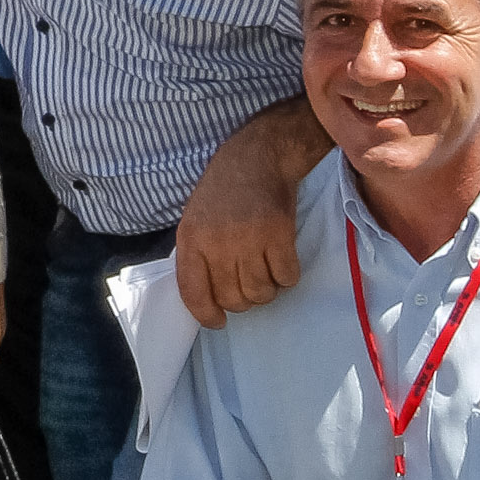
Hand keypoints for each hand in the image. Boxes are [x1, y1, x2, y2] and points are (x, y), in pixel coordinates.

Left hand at [175, 107, 319, 328]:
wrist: (257, 157)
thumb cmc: (223, 191)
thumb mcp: (195, 219)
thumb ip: (197, 255)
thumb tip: (205, 297)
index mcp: (191, 239)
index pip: (192, 292)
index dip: (206, 315)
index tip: (218, 321)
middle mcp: (217, 243)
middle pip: (233, 299)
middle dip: (243, 300)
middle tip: (248, 283)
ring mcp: (249, 240)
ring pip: (261, 293)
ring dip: (267, 289)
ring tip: (265, 268)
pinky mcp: (279, 236)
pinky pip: (287, 278)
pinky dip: (287, 276)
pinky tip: (282, 260)